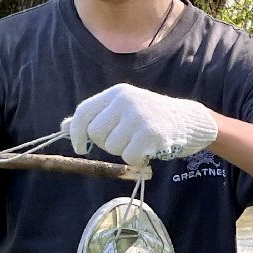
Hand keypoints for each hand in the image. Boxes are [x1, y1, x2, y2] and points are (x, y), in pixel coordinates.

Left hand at [64, 83, 217, 166]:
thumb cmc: (152, 118)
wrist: (190, 122)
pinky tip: (149, 150)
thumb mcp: (123, 110)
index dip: (75, 132)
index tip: (80, 148)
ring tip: (141, 142)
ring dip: (125, 151)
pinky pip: (129, 156)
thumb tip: (62, 127)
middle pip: (96, 133)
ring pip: (112, 147)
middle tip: (125, 140)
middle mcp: (126, 101)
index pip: (83, 112)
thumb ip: (96, 117)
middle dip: (107, 143)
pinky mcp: (151, 134)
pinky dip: (137, 159)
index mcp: (117, 93)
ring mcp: (139, 117)